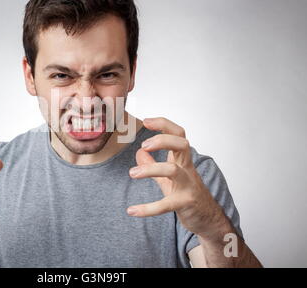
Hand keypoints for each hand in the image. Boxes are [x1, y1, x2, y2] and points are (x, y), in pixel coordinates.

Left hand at [127, 117, 226, 236]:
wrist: (209, 220)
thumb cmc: (188, 195)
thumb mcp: (169, 179)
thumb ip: (154, 165)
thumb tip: (139, 153)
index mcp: (182, 161)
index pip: (178, 135)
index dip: (164, 125)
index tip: (146, 121)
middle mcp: (187, 170)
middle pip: (182, 144)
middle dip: (162, 140)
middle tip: (144, 145)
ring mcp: (188, 186)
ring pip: (173, 170)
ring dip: (151, 169)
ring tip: (133, 173)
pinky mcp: (185, 204)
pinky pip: (166, 204)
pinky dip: (148, 208)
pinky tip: (132, 211)